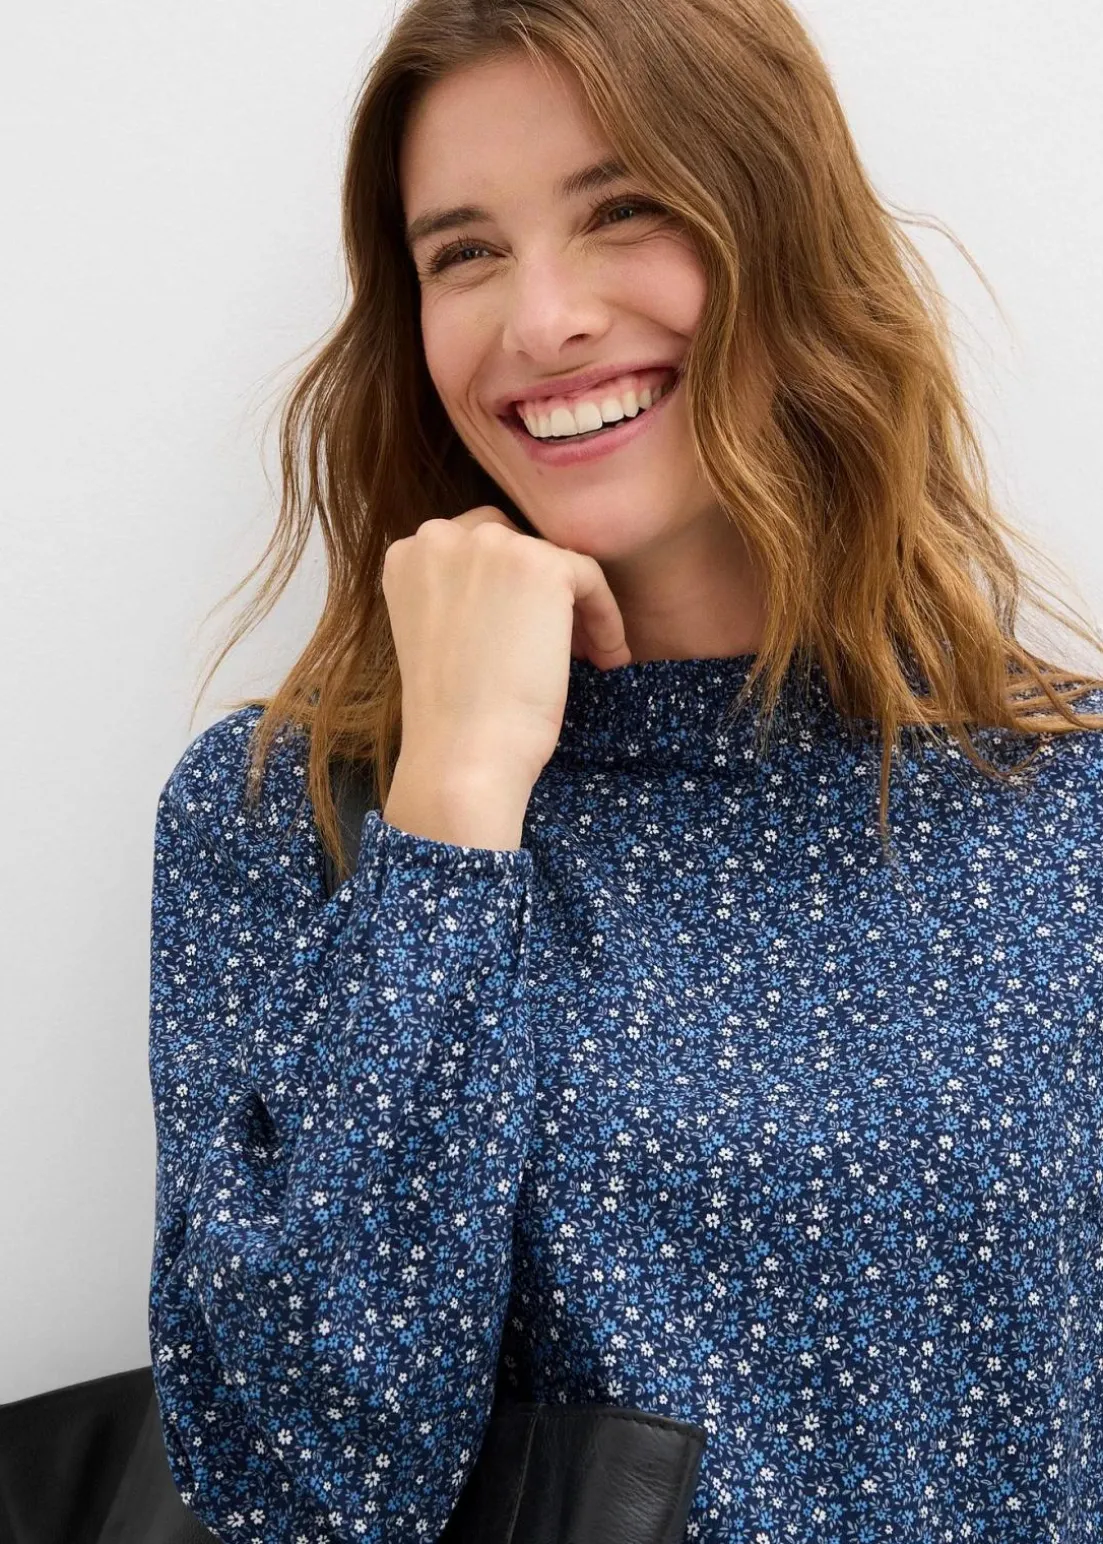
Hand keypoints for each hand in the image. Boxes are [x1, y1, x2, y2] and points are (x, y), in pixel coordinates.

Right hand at [381, 506, 631, 789]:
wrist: (462, 754)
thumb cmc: (451, 716)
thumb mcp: (439, 636)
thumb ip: (459, 596)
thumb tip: (515, 589)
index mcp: (407, 556)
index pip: (474, 550)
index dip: (510, 591)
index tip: (527, 632)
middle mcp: (439, 537)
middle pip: (515, 543)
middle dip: (542, 592)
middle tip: (564, 643)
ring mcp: (489, 544)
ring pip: (554, 562)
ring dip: (575, 609)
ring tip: (589, 657)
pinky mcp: (540, 564)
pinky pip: (590, 578)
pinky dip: (605, 617)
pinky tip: (606, 660)